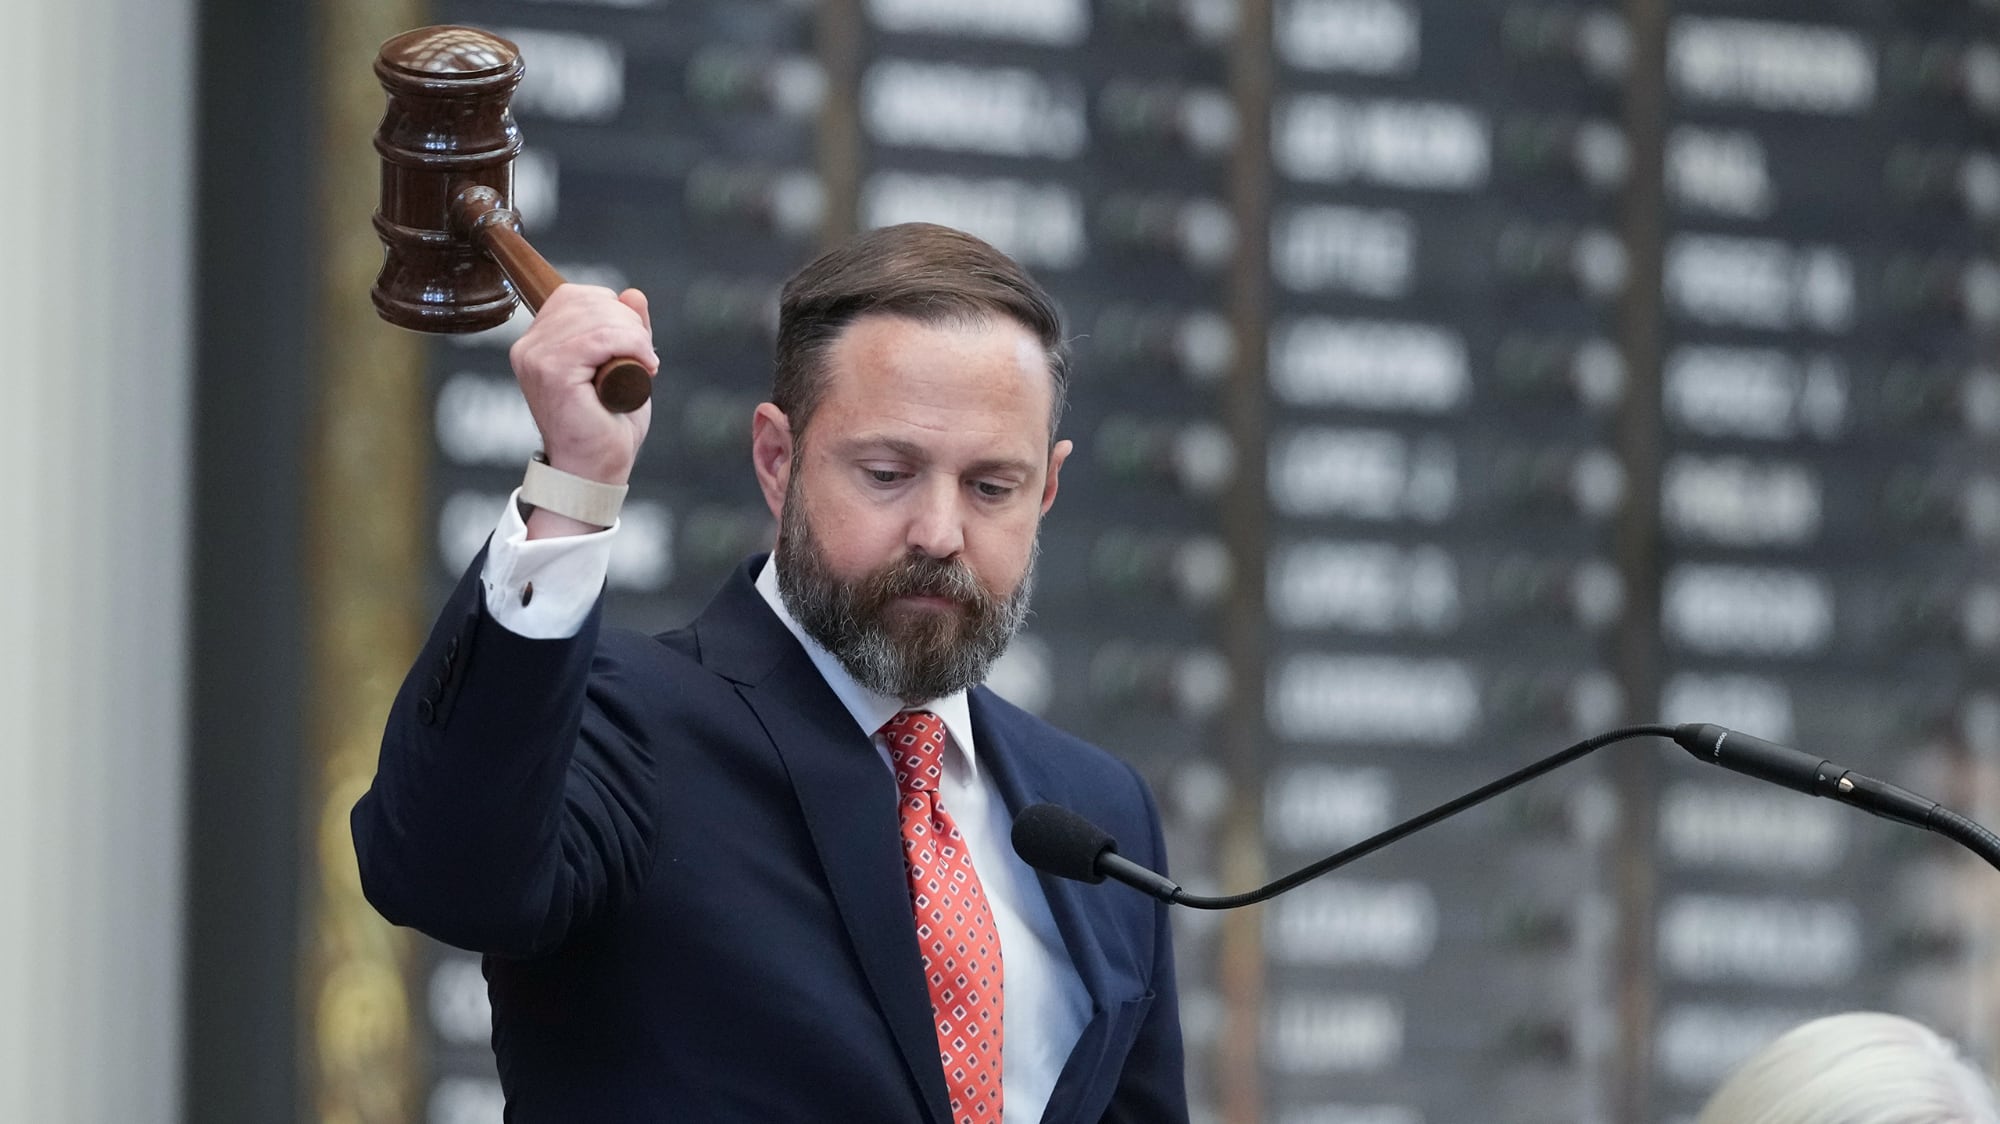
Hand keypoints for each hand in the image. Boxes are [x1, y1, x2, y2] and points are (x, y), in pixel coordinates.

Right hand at [508, 284, 658, 484]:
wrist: (594, 472)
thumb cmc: (606, 426)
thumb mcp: (622, 366)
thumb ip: (625, 330)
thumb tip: (633, 294)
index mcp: (537, 343)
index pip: (574, 296)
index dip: (612, 310)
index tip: (633, 343)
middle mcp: (528, 347)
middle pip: (586, 299)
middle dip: (627, 322)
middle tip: (644, 356)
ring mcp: (536, 358)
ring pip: (597, 316)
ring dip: (634, 336)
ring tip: (644, 365)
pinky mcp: (552, 372)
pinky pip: (600, 337)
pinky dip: (631, 347)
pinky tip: (644, 368)